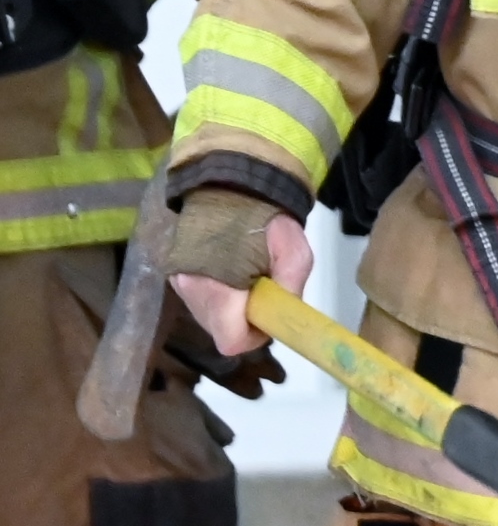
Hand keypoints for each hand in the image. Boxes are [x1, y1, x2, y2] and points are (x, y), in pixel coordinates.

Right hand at [171, 214, 312, 358]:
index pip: (231, 340)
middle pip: (222, 329)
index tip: (268, 311)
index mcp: (215, 289)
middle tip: (262, 287)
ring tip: (247, 273)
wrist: (229, 185)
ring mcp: (178, 287)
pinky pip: (203, 302)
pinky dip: (221, 296)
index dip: (255, 333)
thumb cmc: (264, 217)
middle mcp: (189, 293)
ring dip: (233, 306)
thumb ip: (291, 281)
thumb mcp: (293, 247)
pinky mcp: (175, 280)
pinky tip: (232, 270)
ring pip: (212, 317)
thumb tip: (284, 311)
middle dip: (246, 317)